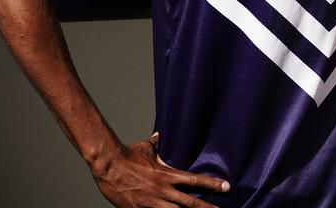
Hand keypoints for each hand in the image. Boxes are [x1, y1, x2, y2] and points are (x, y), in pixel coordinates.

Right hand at [92, 134, 229, 207]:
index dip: (212, 184)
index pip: (195, 180)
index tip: (227, 188)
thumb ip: (156, 144)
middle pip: (191, 203)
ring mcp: (151, 203)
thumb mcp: (145, 148)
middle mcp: (163, 191)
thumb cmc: (127, 156)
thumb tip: (160, 135)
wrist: (108, 166)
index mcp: (167, 175)